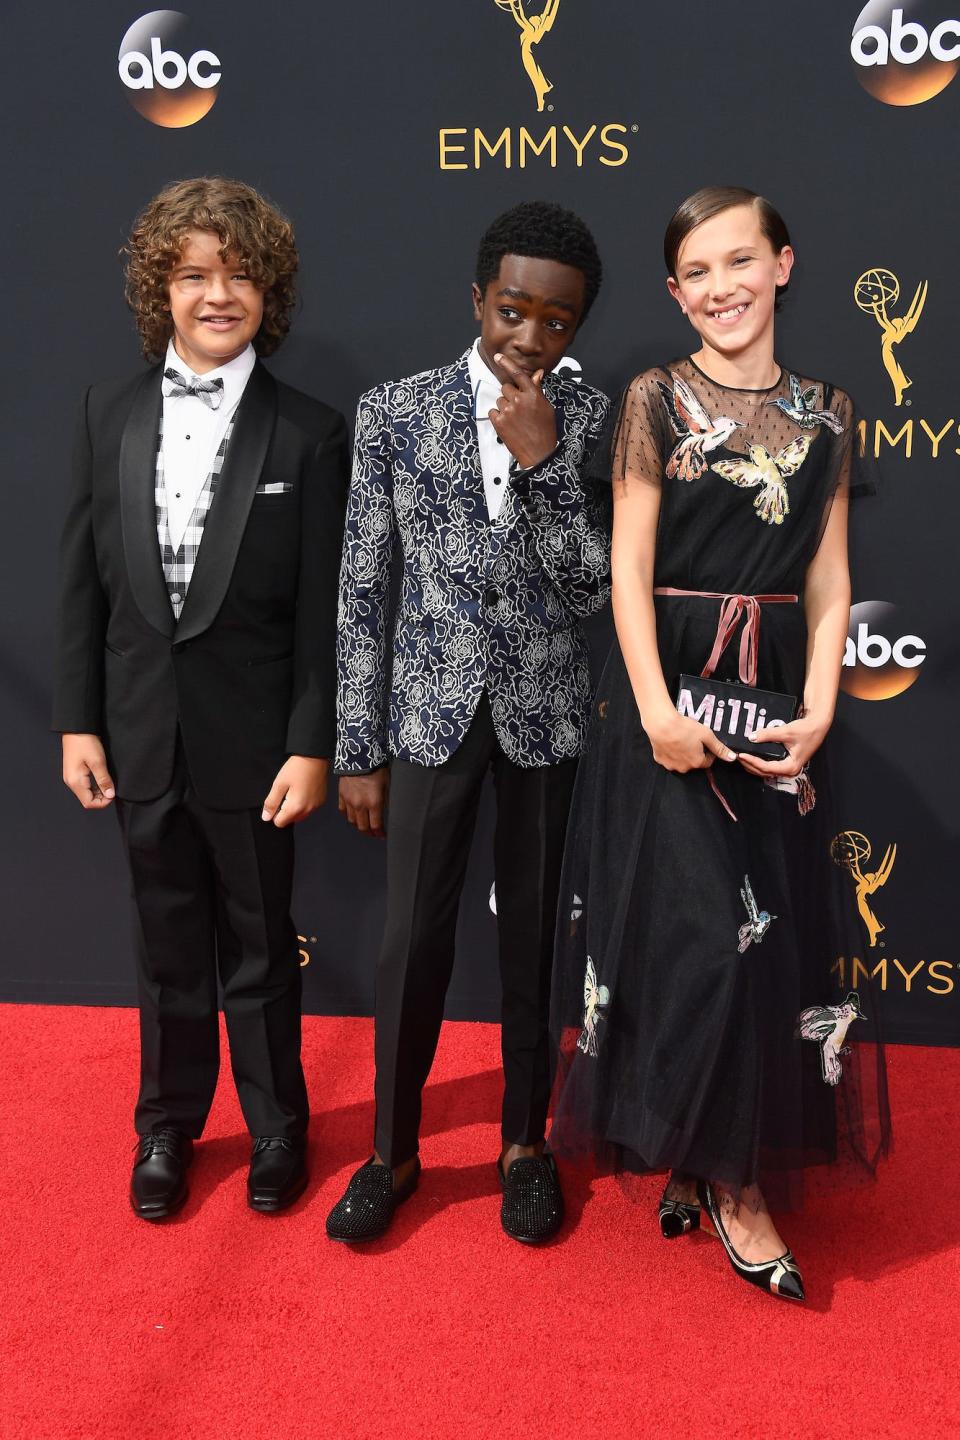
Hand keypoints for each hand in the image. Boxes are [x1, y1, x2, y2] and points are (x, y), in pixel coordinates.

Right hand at [62, 733, 115, 808]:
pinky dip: (94, 785)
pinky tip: (102, 777)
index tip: (113, 794)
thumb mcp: (98, 762)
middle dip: (101, 797)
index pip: (89, 803)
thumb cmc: (86, 743)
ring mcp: (71, 777)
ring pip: (86, 792)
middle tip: (112, 788)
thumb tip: (110, 795)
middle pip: (87, 799)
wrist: (76, 728)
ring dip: (98, 791)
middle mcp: (71, 782)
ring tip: (108, 782)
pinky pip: (84, 785)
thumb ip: (104, 780)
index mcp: (75, 782)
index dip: (103, 802)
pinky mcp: (74, 771)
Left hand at [261, 756, 329, 826]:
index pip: (280, 823)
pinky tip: (303, 789)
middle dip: (285, 811)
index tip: (277, 800)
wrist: (315, 756)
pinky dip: (304, 803)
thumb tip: (266, 817)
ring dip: (295, 808)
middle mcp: (308, 810)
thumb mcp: (279, 784)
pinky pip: (309, 808)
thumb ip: (272, 802)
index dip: (274, 813)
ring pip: (300, 815)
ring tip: (294, 791)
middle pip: (290, 820)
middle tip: (286, 793)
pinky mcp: (321, 800)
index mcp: (296, 807)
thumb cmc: (296, 768)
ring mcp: (316, 806)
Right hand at [338, 768, 388, 837]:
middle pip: (363, 827)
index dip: (379, 833)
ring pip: (352, 821)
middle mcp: (360, 805)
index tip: (382, 835)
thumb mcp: (387, 784)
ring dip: (359, 825)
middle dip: (369, 832)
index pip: (376, 826)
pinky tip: (353, 815)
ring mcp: (349, 801)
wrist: (358, 756)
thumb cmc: (375, 767)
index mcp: (374, 803)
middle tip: (374, 833)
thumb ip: (387, 800)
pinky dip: (348, 816)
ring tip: (364, 824)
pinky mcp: (341, 795)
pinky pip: (343, 811)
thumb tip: (387, 811)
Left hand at [488, 353, 557, 468]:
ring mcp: (508, 411)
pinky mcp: (499, 422)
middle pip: (506, 388)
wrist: (538, 453)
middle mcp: (519, 400)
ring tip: (515, 419)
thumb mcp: (546, 407)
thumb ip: (537, 389)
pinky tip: (508, 424)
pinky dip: (498, 417)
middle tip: (518, 408)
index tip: (498, 357)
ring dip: (504, 406)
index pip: (518, 374)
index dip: (507, 363)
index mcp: (532, 395)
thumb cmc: (545, 430)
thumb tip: (537, 373)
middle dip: (510, 395)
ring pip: (499, 400)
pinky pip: (493, 411)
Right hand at [643, 708, 736, 773]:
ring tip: (680, 739)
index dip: (709, 752)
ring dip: (683, 754)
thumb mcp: (706, 735)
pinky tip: (670, 742)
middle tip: (691, 739)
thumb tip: (733, 758)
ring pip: (681, 762)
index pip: (708, 761)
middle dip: (695, 753)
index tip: (705, 742)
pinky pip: (668, 758)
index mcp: (697, 762)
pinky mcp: (659, 760)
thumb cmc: (685, 728)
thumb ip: (719, 748)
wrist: (661, 724)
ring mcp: (670, 765)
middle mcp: (684, 768)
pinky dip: (670, 753)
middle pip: (694, 762)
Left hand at [737, 713, 829, 779]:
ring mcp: (788, 768)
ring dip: (753, 765)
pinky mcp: (787, 762)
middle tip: (737, 756)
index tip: (741, 755)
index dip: (752, 761)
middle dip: (750, 765)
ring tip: (741, 757)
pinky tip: (751, 757)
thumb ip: (768, 735)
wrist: (818, 725)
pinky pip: (770, 766)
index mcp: (791, 767)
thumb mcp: (786, 731)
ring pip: (766, 771)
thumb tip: (751, 737)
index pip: (766, 767)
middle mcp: (790, 770)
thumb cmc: (806, 730)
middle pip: (765, 772)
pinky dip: (760, 762)